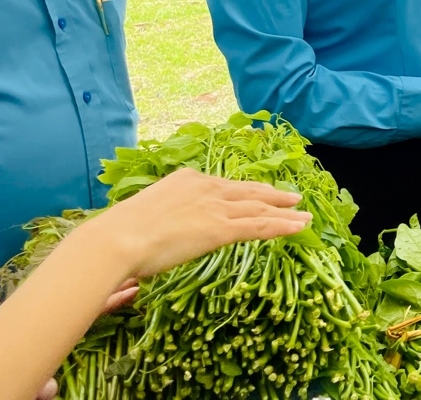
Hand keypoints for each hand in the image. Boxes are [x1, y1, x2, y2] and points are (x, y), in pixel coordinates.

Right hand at [74, 168, 311, 281]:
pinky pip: (259, 227)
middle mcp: (206, 187)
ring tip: (304, 216)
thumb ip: (164, 218)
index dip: (246, 192)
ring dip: (285, 213)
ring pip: (260, 209)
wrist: (116, 240)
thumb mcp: (147, 215)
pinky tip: (298, 228)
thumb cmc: (120, 235)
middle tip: (294, 198)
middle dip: (274, 195)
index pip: (225, 186)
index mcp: (187, 179)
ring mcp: (215, 207)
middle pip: (249, 191)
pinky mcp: (220, 228)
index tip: (259, 194)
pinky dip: (282, 227)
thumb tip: (164, 232)